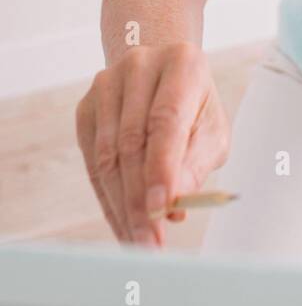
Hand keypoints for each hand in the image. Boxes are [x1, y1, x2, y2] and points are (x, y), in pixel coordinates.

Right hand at [76, 42, 230, 247]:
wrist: (163, 72)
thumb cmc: (195, 107)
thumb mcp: (211, 131)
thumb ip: (196, 164)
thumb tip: (173, 206)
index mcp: (182, 64)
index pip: (166, 121)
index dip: (161, 168)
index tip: (162, 210)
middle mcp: (140, 66)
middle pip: (132, 142)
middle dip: (140, 199)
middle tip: (150, 240)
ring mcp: (106, 84)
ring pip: (108, 156)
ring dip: (122, 205)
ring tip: (138, 240)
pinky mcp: (86, 107)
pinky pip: (93, 162)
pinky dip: (108, 198)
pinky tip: (122, 223)